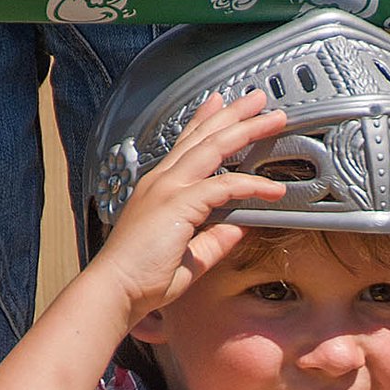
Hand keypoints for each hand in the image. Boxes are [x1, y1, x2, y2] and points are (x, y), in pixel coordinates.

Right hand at [89, 90, 286, 324]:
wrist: (115, 291)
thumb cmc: (142, 278)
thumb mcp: (190, 254)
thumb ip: (215, 238)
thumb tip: (242, 227)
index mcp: (160, 188)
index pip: (187, 144)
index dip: (205, 121)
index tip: (221, 103)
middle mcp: (162, 181)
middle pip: (204, 136)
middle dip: (233, 113)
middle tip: (257, 98)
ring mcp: (168, 189)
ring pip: (214, 147)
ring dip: (246, 129)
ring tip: (272, 117)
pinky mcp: (178, 204)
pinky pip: (224, 186)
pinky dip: (252, 185)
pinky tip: (274, 189)